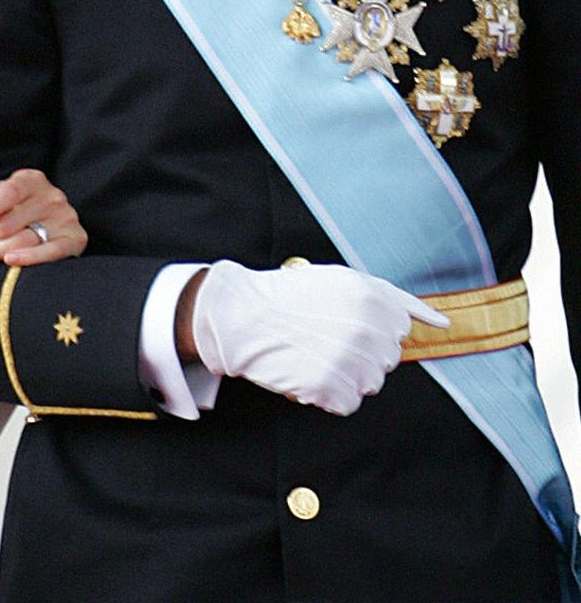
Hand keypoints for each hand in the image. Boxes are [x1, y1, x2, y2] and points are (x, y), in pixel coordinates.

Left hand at [0, 169, 86, 266]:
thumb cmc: (20, 209)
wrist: (54, 224)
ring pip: (25, 238)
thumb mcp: (5, 198)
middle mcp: (52, 196)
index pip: (10, 191)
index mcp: (33, 180)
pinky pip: (51, 251)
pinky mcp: (75, 238)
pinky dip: (30, 257)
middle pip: (12, 220)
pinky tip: (9, 261)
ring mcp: (65, 217)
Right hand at [190, 261, 448, 415]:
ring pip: (369, 384)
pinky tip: (306, 372)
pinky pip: (347, 404)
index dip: (369, 328)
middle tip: (321, 337)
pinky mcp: (334, 390)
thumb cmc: (291, 296)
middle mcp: (369, 331)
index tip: (342, 322)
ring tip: (311, 353)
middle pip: (385, 359)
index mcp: (374, 300)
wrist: (242, 317)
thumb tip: (442, 322)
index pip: (398, 329)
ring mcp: (353, 362)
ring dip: (344, 375)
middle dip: (358, 352)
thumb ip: (394, 298)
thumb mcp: (342, 280)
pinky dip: (327, 394)